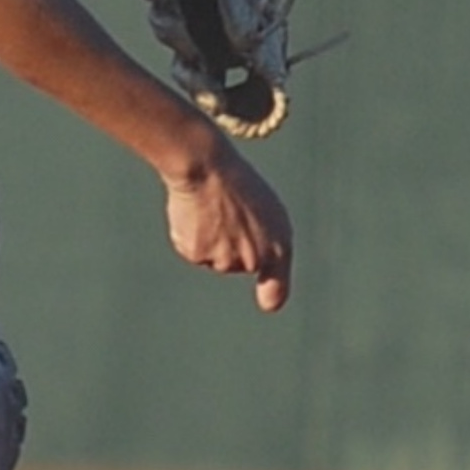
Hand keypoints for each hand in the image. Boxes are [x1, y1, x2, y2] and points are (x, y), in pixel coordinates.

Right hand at [162, 145, 293, 312]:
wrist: (206, 168)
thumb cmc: (236, 181)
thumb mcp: (266, 209)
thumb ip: (266, 239)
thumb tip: (255, 264)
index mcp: (279, 246)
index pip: (276, 288)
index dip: (270, 294)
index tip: (267, 302)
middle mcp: (254, 259)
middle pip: (236, 265)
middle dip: (231, 245)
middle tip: (228, 212)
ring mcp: (225, 260)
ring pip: (213, 259)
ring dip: (209, 239)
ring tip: (211, 208)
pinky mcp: (199, 256)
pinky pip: (193, 251)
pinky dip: (190, 235)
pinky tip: (194, 212)